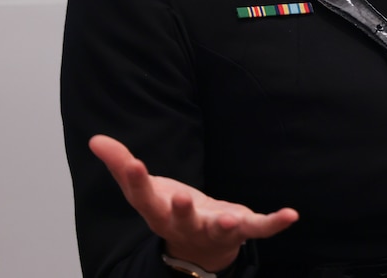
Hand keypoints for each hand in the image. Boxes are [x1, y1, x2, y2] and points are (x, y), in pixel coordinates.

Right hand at [89, 135, 298, 271]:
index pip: (142, 196)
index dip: (134, 180)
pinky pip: (260, 229)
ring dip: (224, 224)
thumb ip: (121, 164)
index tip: (132, 163)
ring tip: (229, 218)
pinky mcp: (241, 229)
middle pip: (180, 220)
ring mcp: (214, 229)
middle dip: (180, 211)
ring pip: (218, 229)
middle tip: (180, 198)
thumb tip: (94, 139)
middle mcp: (184, 225)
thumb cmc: (169, 210)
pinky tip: (291, 214)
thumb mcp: (144, 188)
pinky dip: (275, 223)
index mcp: (157, 212)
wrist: (198, 247)